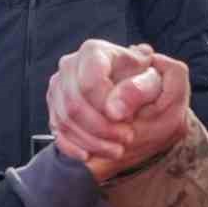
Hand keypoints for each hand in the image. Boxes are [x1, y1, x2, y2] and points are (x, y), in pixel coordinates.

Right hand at [49, 40, 190, 179]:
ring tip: (117, 149)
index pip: (90, 83)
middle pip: (74, 104)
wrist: (131, 92)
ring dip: (92, 141)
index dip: (107, 107)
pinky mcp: (54, 106)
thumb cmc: (143, 83)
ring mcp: (57, 87)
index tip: (127, 121)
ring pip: (65, 120)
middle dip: (101, 128)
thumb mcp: (153, 82)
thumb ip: (140, 89)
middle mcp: (69, 65)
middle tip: (126, 138)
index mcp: (93, 51)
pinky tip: (91, 155)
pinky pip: (57, 131)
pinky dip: (74, 148)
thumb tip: (114, 111)